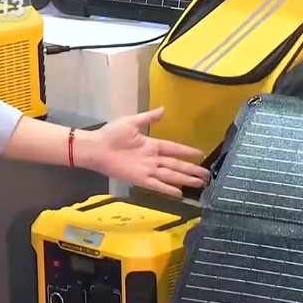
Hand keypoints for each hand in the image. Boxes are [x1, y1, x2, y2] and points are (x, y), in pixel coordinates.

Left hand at [81, 107, 210, 196]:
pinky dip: (168, 189)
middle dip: (192, 170)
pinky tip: (179, 193)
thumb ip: (149, 118)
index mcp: (152, 145)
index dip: (187, 151)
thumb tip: (164, 109)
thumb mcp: (132, 122)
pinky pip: (157, 185)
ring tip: (199, 183)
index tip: (200, 154)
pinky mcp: (140, 179)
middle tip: (206, 175)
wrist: (96, 147)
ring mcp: (147, 170)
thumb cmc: (111, 134)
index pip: (174, 148)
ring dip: (185, 180)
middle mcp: (153, 159)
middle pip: (177, 165)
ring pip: (171, 176)